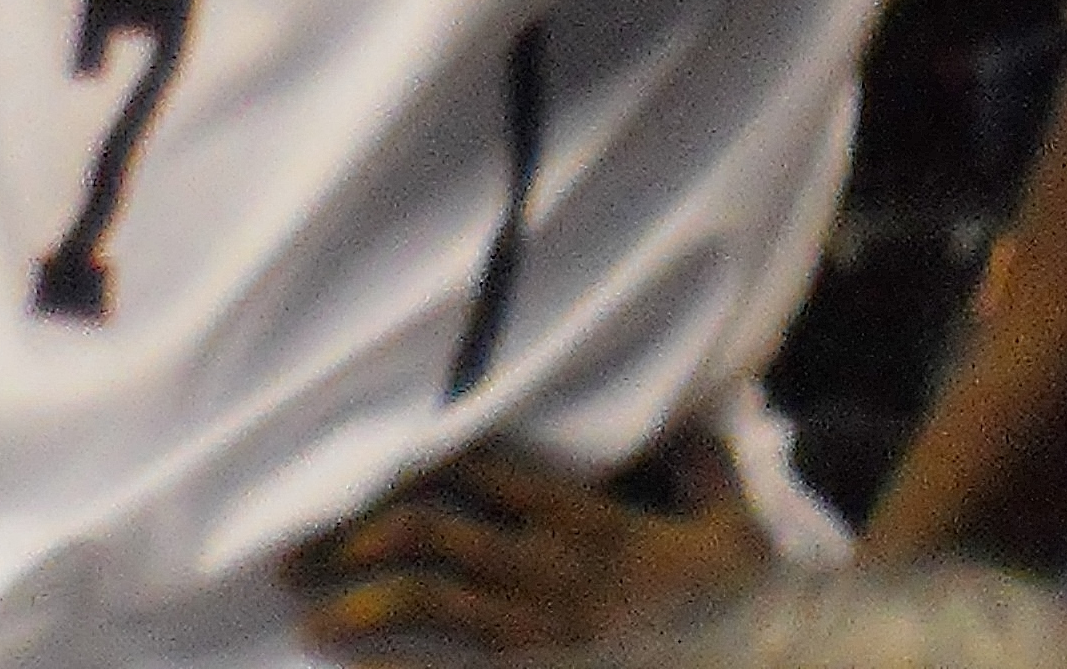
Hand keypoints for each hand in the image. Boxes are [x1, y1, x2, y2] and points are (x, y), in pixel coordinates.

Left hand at [285, 428, 769, 661]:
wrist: (779, 653)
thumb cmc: (754, 594)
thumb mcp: (733, 518)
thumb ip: (699, 463)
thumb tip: (690, 420)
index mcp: (585, 517)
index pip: (471, 470)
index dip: (401, 469)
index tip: (343, 474)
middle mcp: (555, 569)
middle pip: (427, 533)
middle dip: (347, 542)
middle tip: (287, 556)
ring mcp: (552, 631)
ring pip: (433, 604)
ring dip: (358, 611)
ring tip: (302, 620)